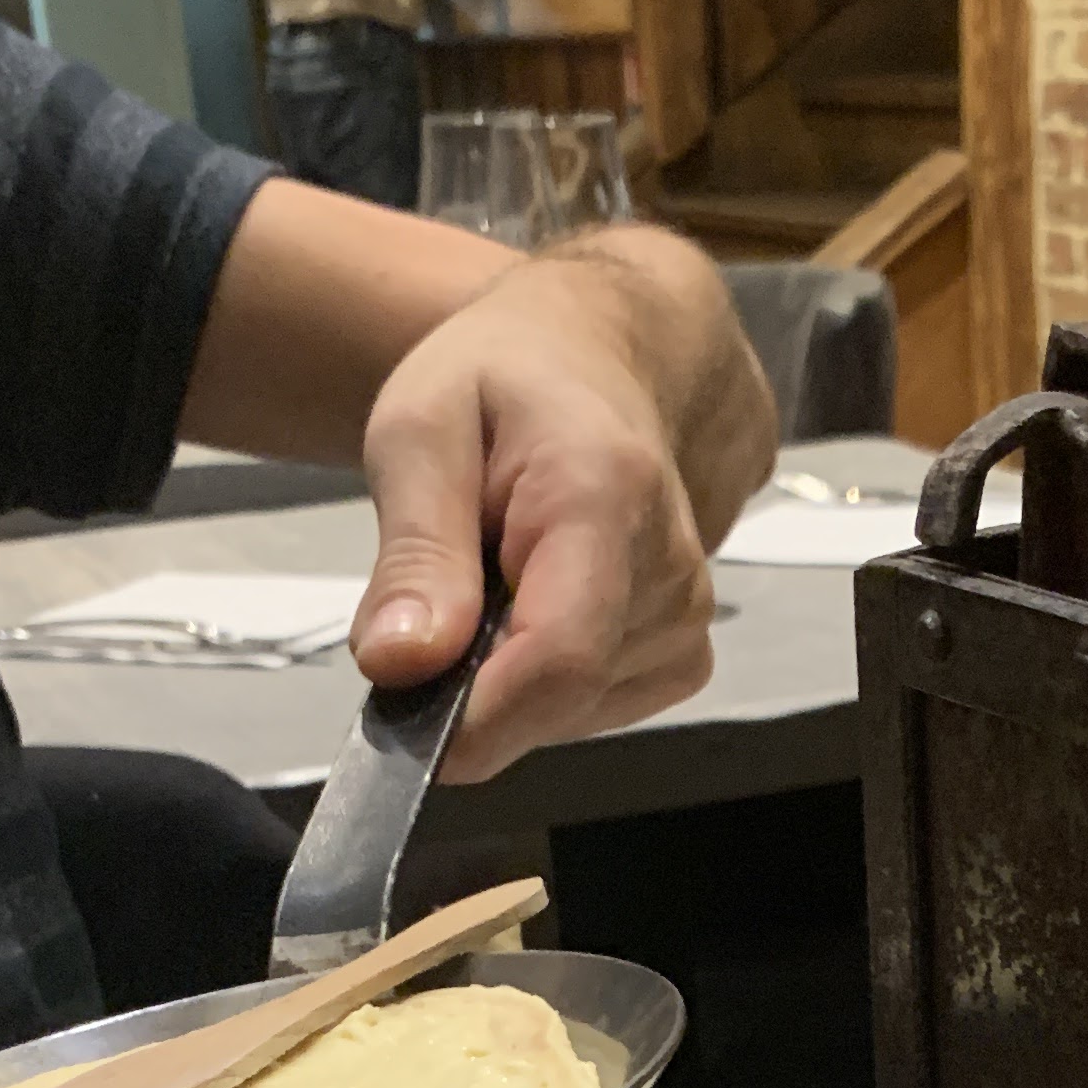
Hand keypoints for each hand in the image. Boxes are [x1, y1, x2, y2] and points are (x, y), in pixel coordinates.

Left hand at [350, 233, 775, 780]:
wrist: (599, 356)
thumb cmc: (506, 380)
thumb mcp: (420, 429)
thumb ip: (414, 552)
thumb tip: (399, 666)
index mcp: (607, 495)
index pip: (560, 658)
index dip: (478, 721)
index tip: (404, 731)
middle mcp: (671, 568)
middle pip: (558, 698)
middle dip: (472, 687)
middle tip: (433, 601)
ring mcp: (688, 617)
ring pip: (566, 715)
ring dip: (504, 676)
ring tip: (491, 578)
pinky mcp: (682, 652)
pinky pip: (588, 710)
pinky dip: (540, 681)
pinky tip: (529, 605)